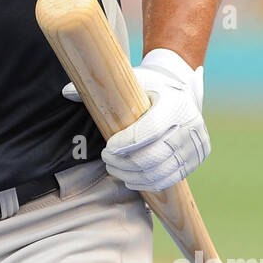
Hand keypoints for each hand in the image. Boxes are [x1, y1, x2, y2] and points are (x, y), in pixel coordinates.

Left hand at [63, 48, 209, 191]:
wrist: (182, 90)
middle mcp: (190, 126)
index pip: (147, 132)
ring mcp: (195, 145)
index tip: (107, 148)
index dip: (124, 145)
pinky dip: (146, 183)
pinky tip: (131, 178)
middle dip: (124, 163)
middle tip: (106, 159)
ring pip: (159, 173)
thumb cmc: (150, 86)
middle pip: (152, 158)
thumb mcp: (131, 80)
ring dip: (132, 176)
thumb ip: (100, 85)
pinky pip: (169, 180)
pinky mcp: (196, 159)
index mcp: (175, 104)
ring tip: (115, 168)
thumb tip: (66, 91)